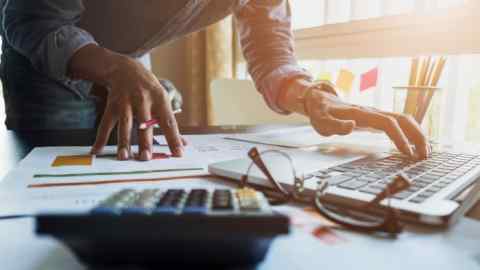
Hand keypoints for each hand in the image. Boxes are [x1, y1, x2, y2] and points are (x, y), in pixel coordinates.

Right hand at [89, 55, 183, 159]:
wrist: (126, 69)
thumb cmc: (149, 89)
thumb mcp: (163, 100)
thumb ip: (170, 123)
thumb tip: (184, 145)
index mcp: (160, 99)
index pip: (169, 122)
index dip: (174, 138)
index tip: (178, 153)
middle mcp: (143, 100)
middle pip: (145, 123)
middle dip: (145, 141)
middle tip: (146, 158)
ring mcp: (126, 102)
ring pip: (125, 124)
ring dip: (124, 141)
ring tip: (124, 157)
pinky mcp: (112, 105)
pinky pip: (106, 123)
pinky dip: (100, 138)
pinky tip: (96, 150)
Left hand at [278, 79, 429, 159]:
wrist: (320, 100)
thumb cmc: (321, 112)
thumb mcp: (321, 121)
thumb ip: (335, 125)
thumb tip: (351, 126)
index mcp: (361, 113)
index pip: (387, 122)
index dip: (399, 136)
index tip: (406, 152)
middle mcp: (372, 111)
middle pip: (402, 119)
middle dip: (416, 136)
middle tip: (424, 155)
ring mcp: (376, 113)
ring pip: (404, 120)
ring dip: (416, 134)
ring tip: (424, 152)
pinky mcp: (376, 117)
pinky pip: (399, 123)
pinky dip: (410, 132)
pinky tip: (414, 145)